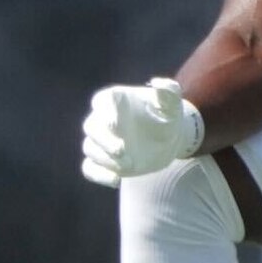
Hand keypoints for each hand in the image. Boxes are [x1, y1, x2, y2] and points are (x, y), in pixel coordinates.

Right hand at [76, 77, 204, 182]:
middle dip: (102, 139)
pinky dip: (98, 175)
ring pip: (90, 149)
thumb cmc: (167, 115)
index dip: (105, 112)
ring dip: (104, 158)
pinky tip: (116, 180)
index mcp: (116, 100)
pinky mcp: (104, 161)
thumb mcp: (172, 102)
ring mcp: (102, 142)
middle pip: (90, 127)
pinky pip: (89, 168)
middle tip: (121, 149)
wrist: (170, 138)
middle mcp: (104, 120)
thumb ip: (168, 90)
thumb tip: (157, 83)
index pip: (101, 101)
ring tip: (128, 164)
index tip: (116, 124)